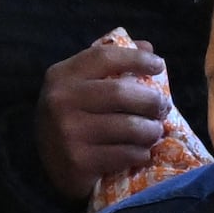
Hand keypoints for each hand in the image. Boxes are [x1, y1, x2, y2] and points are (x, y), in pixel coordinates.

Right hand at [36, 31, 180, 197]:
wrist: (51, 165)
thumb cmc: (74, 117)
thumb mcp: (82, 86)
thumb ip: (111, 65)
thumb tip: (147, 47)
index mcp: (61, 76)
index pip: (104, 57)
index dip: (136, 59)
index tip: (159, 64)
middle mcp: (60, 101)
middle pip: (121, 93)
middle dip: (152, 100)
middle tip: (163, 107)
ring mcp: (68, 133)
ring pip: (129, 127)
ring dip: (152, 130)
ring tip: (155, 131)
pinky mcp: (79, 162)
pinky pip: (126, 154)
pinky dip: (141, 153)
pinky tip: (141, 152)